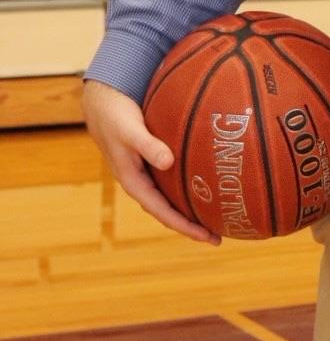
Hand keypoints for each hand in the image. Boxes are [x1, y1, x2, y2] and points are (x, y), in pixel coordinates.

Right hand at [82, 79, 220, 244]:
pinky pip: (172, 182)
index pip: (162, 212)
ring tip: (214, 217)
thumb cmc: (116, 117)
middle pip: (168, 211)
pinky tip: (205, 186)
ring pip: (170, 198)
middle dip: (190, 226)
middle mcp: (140, 182)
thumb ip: (148, 146)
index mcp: (133, 182)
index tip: (206, 236)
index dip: (184, 226)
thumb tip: (169, 161)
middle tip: (217, 237)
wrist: (102, 103)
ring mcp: (145, 174)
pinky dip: (187, 188)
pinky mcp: (151, 162)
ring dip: (190, 209)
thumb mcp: (131, 131)